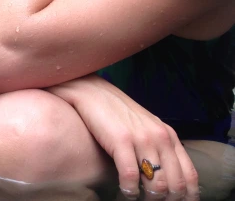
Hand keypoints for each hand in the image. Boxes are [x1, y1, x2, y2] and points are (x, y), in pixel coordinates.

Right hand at [51, 75, 198, 199]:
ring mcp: (142, 138)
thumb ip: (158, 148)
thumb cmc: (116, 113)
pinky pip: (132, 176)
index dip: (185, 196)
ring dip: (148, 199)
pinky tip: (125, 190)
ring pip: (157, 183)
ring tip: (137, 198)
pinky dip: (129, 190)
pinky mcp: (121, 140)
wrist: (91, 90)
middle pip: (176, 184)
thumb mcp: (144, 128)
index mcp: (169, 136)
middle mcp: (160, 137)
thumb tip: (163, 178)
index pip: (190, 176)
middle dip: (165, 200)